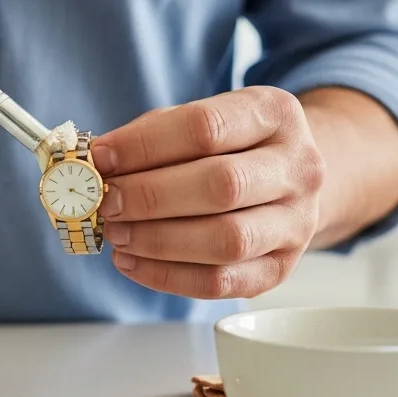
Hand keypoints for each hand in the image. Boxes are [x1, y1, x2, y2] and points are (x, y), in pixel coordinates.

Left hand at [90, 86, 325, 298]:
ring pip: (227, 240)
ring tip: (117, 234)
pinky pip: (223, 282)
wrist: (288, 177)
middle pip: (222, 186)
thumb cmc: (230, 146)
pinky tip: (132, 262)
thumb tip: (98, 163)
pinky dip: (168, 276)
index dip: (145, 145)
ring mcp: (298, 222)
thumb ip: (151, 135)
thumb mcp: (198, 119)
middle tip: (107, 202)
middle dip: (151, 197)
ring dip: (158, 241)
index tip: (101, 158)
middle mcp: (299, 167)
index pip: (206, 127)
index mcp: (274, 114)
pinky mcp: (282, 268)